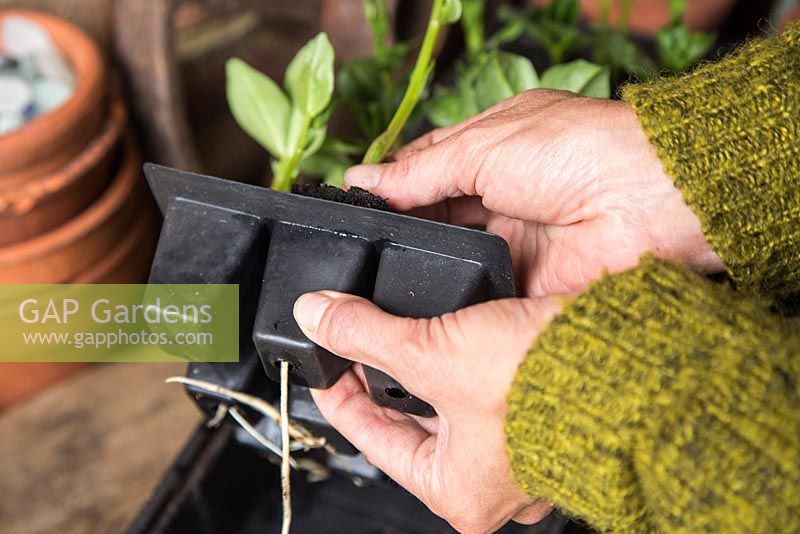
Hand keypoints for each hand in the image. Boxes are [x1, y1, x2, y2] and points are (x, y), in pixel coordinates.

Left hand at [294, 291, 563, 532]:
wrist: (628, 357)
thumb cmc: (548, 382)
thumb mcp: (434, 354)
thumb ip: (366, 334)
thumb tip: (319, 316)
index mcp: (456, 491)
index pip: (373, 440)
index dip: (340, 396)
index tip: (325, 366)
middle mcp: (490, 481)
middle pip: (410, 423)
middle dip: (383, 377)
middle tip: (357, 340)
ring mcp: (520, 450)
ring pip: (449, 404)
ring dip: (423, 365)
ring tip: (399, 328)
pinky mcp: (543, 413)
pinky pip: (482, 390)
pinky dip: (460, 361)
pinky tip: (452, 330)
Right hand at [346, 89, 722, 295]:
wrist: (646, 201)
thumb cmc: (577, 150)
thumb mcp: (482, 147)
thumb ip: (421, 172)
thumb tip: (365, 181)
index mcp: (492, 149)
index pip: (427, 168)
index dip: (390, 186)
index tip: (353, 204)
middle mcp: (501, 196)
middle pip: (435, 215)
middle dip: (403, 226)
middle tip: (361, 243)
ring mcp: (513, 241)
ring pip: (452, 257)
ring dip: (424, 262)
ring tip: (380, 272)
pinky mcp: (526, 283)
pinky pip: (478, 293)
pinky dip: (452, 296)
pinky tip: (420, 299)